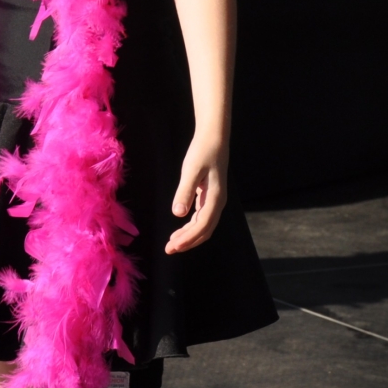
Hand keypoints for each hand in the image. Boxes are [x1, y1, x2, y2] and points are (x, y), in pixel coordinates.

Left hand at [165, 134, 228, 253]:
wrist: (214, 138)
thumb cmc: (202, 151)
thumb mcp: (191, 170)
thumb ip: (184, 191)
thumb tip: (178, 214)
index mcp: (216, 198)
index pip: (202, 226)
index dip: (188, 239)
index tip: (173, 246)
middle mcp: (218, 202)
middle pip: (205, 230)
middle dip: (188, 242)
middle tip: (169, 249)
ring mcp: (215, 200)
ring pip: (204, 225)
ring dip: (189, 236)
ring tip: (172, 243)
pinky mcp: (209, 196)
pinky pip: (202, 217)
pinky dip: (191, 226)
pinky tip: (180, 229)